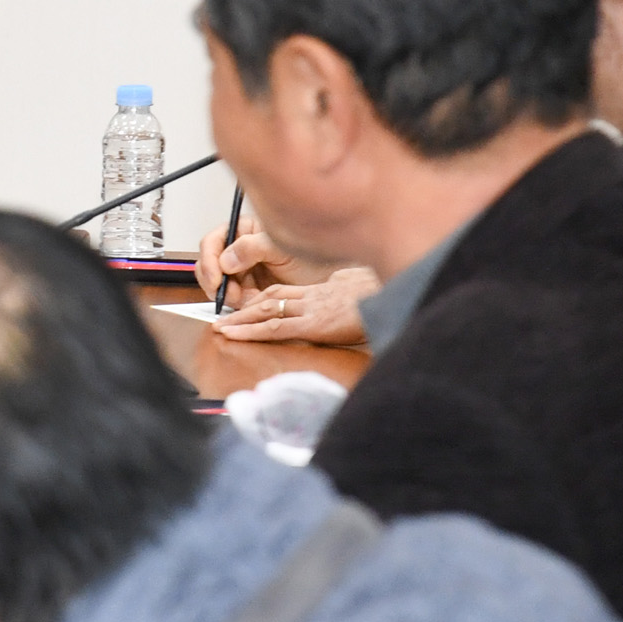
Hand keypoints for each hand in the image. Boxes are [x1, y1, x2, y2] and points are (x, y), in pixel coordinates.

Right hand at [194, 221, 336, 299]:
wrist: (327, 282)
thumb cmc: (313, 257)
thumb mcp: (282, 248)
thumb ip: (252, 248)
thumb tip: (225, 259)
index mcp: (243, 230)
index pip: (213, 242)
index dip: (209, 260)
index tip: (217, 279)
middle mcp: (238, 248)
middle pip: (209, 264)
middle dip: (216, 283)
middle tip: (230, 296)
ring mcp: (241, 269)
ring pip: (217, 283)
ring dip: (227, 295)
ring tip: (246, 300)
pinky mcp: (246, 287)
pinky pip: (231, 296)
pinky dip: (237, 303)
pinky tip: (251, 303)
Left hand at [211, 270, 377, 345]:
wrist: (401, 295)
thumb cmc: (393, 294)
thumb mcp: (372, 290)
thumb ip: (356, 295)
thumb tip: (357, 302)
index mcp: (329, 287)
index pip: (290, 290)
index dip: (268, 297)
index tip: (252, 304)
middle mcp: (315, 295)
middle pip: (273, 296)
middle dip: (247, 307)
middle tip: (225, 316)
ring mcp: (313, 308)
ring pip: (267, 310)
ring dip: (241, 318)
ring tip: (221, 326)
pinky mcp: (314, 325)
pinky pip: (274, 328)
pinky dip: (250, 331)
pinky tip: (232, 334)